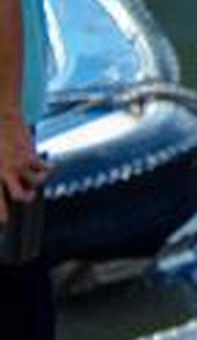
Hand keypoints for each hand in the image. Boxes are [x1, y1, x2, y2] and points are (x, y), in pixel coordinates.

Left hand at [0, 111, 49, 228]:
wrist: (2, 117)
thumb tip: (2, 178)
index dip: (2, 213)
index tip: (4, 223)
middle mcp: (5, 171)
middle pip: (18, 195)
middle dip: (25, 198)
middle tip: (26, 198)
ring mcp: (19, 164)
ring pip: (36, 183)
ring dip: (38, 184)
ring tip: (37, 181)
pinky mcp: (30, 155)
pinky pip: (45, 169)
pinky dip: (48, 169)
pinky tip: (48, 167)